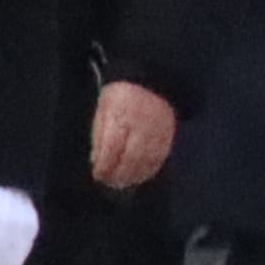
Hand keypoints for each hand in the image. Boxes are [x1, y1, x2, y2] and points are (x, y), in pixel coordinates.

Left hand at [87, 80, 176, 194]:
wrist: (149, 81)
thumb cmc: (121, 95)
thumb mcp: (103, 108)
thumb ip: (99, 134)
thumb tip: (96, 160)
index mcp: (121, 115)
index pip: (112, 146)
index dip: (105, 164)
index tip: (98, 174)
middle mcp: (140, 124)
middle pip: (131, 157)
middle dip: (120, 174)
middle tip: (110, 183)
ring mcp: (157, 130)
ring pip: (147, 160)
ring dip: (134, 175)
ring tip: (123, 183)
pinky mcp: (168, 134)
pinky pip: (160, 157)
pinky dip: (150, 169)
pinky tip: (140, 176)